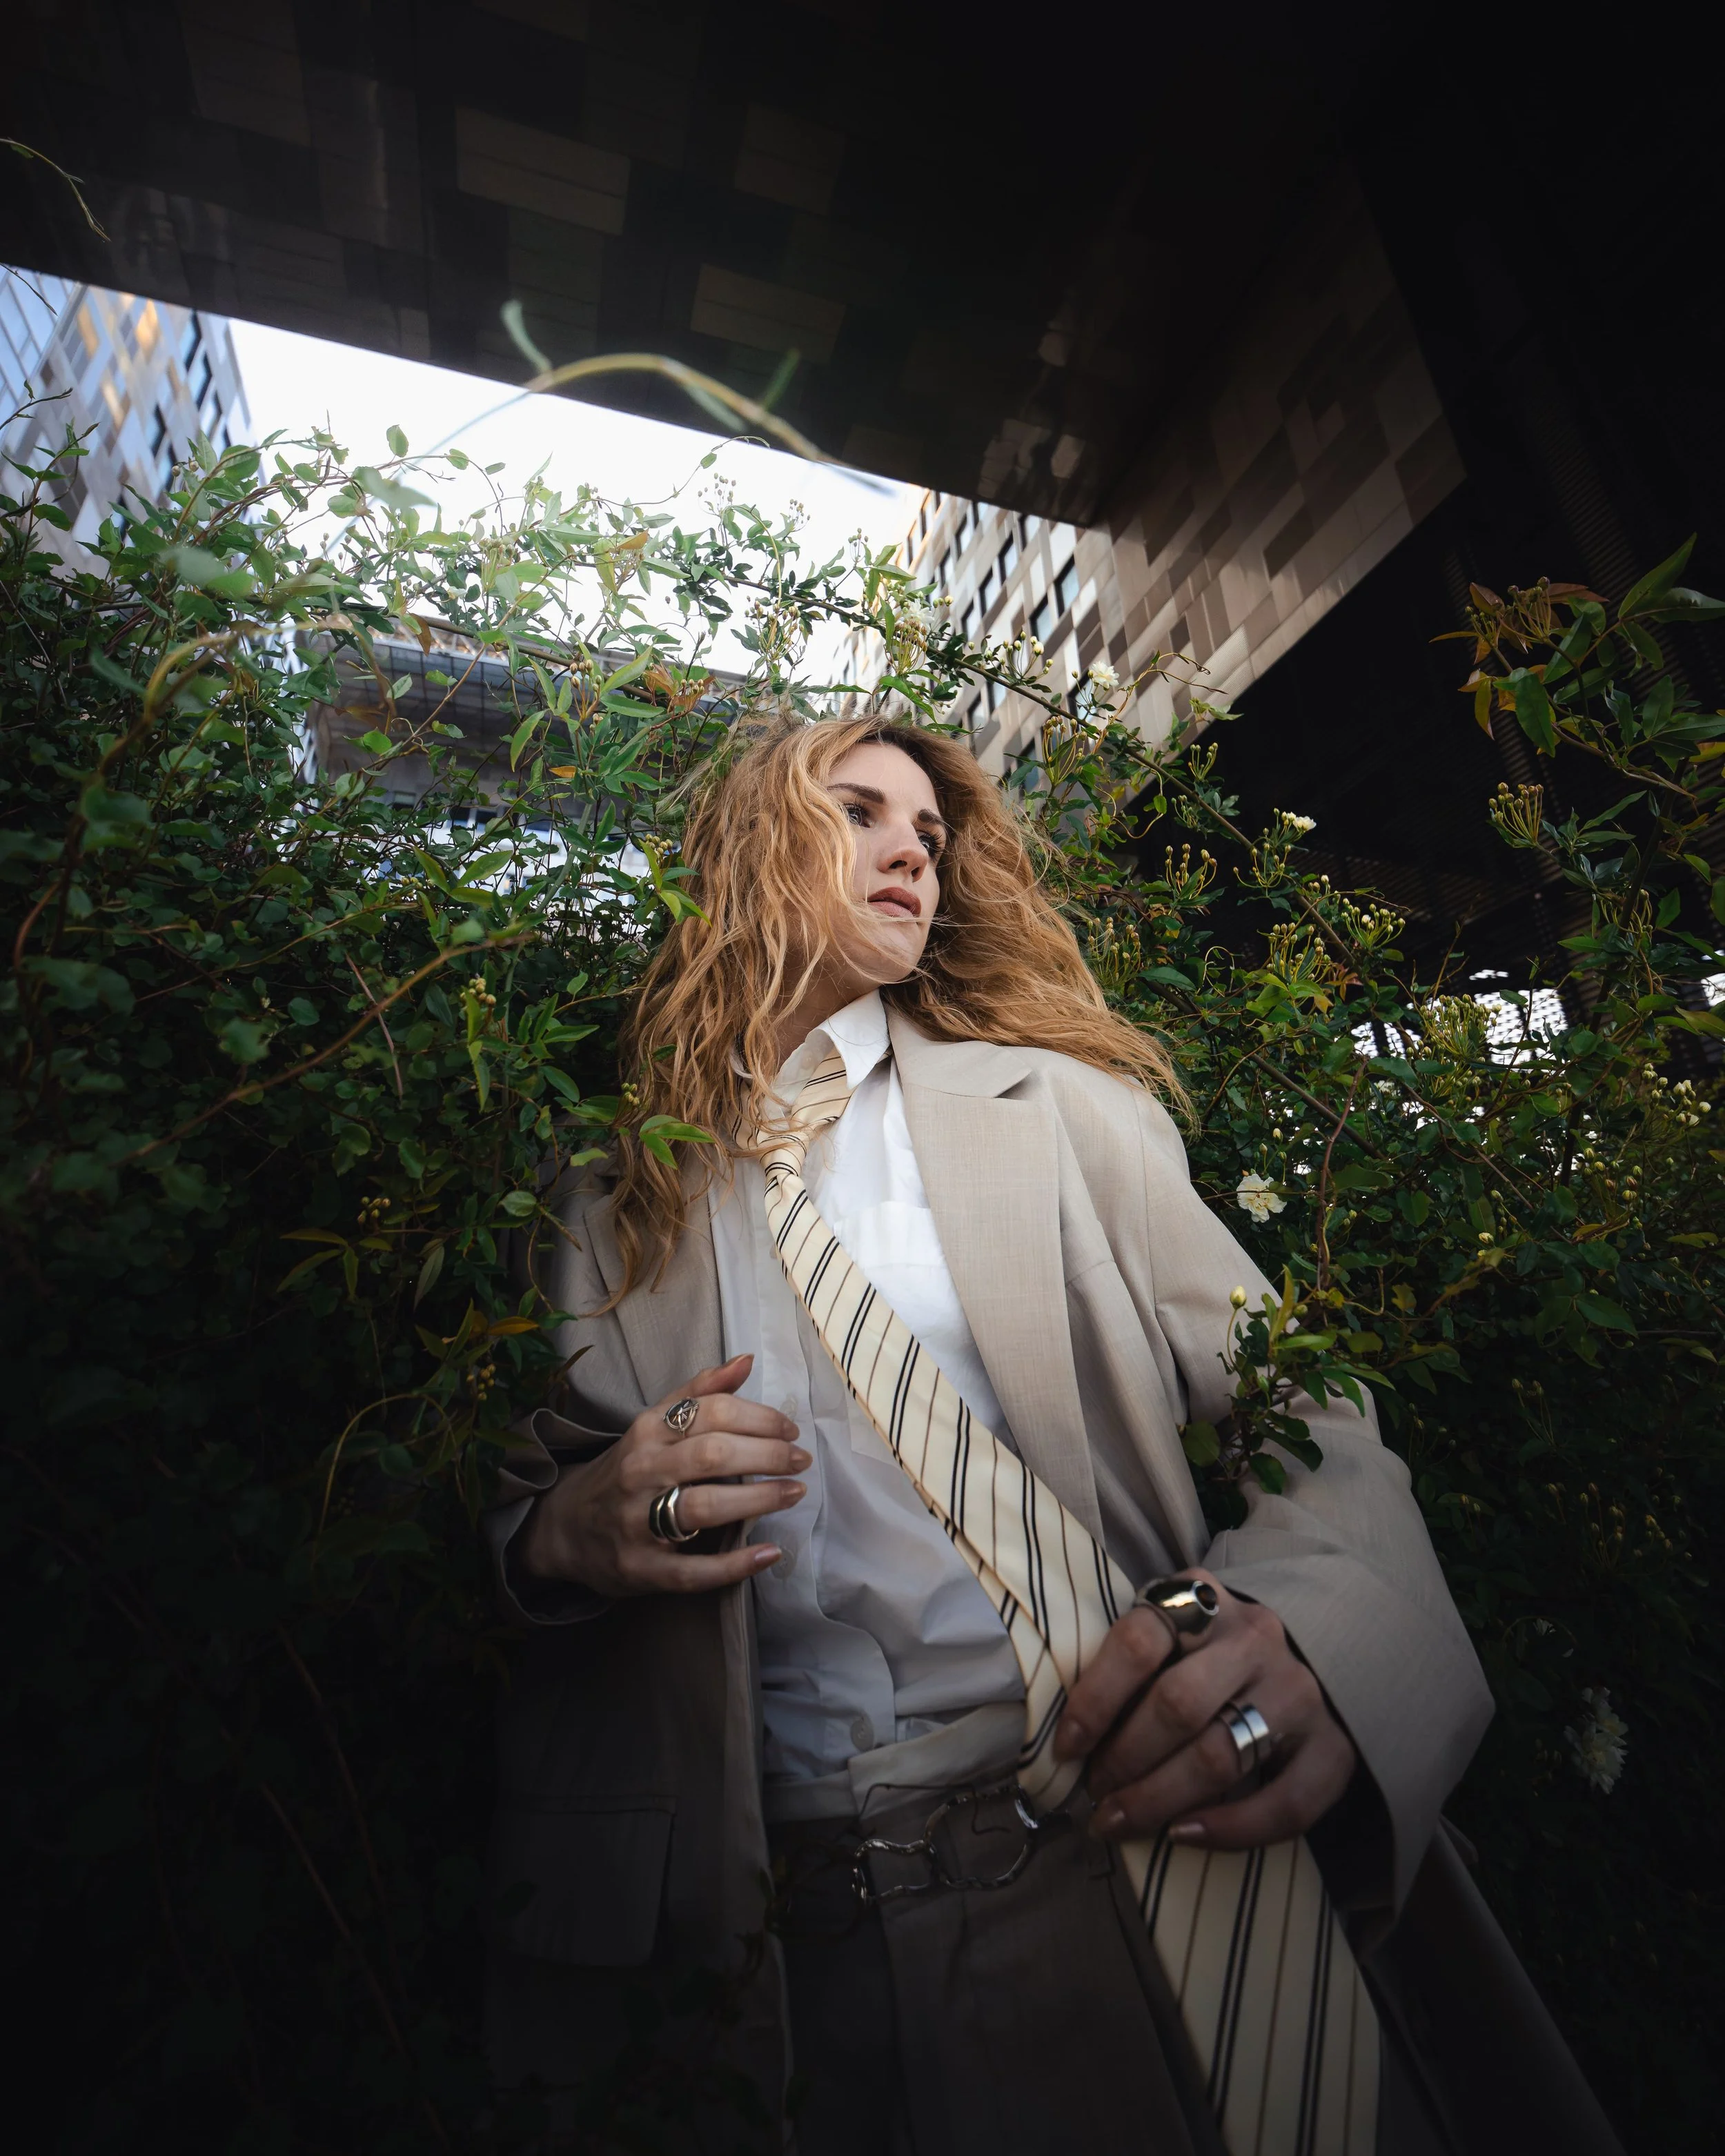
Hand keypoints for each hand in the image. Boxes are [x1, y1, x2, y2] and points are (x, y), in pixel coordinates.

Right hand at [518, 1353, 807, 1597]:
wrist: (566, 1526)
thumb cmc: (628, 1468)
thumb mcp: (653, 1423)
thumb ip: (699, 1393)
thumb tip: (745, 1361)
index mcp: (646, 1431)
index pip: (712, 1412)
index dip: (760, 1418)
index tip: (790, 1430)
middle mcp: (641, 1471)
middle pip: (713, 1455)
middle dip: (767, 1456)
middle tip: (800, 1462)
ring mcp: (637, 1522)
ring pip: (705, 1506)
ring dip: (759, 1499)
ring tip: (794, 1493)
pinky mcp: (641, 1568)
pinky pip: (694, 1569)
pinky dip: (736, 1563)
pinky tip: (769, 1553)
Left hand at [1052, 1567, 1356, 1849]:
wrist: (1314, 1649)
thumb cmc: (1215, 1649)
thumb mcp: (1175, 1629)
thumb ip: (1133, 1662)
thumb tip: (1071, 1737)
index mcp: (1204, 1600)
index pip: (1139, 1642)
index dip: (1095, 1699)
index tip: (1067, 1748)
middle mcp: (1255, 1640)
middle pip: (1177, 1705)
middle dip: (1123, 1759)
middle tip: (1094, 1794)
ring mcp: (1299, 1693)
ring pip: (1220, 1755)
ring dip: (1158, 1799)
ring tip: (1120, 1820)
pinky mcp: (1334, 1747)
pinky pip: (1285, 1804)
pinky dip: (1230, 1830)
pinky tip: (1183, 1835)